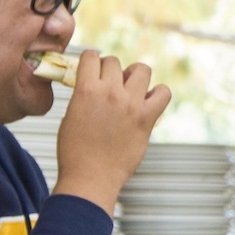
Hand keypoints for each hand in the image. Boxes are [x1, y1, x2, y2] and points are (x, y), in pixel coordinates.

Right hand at [53, 51, 172, 212]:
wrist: (90, 179)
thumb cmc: (76, 153)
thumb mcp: (70, 116)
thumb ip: (84, 97)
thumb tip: (94, 87)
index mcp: (86, 90)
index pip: (91, 56)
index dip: (92, 61)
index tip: (94, 70)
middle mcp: (110, 92)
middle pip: (114, 62)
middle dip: (110, 71)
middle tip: (110, 85)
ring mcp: (131, 104)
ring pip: (142, 70)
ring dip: (135, 76)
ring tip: (131, 89)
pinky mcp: (147, 119)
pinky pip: (163, 93)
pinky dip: (159, 94)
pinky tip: (148, 102)